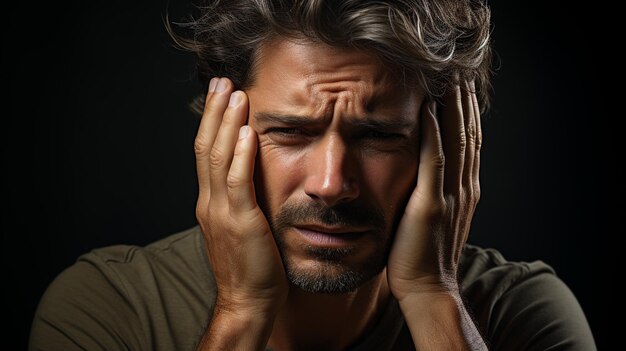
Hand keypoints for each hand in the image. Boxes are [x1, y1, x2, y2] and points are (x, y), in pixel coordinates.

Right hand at [195, 77, 287, 316]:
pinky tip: (246, 132)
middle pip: (206, 148)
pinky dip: (241, 155)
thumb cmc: (249, 265)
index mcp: (208, 202)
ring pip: (218, 158)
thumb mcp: (238, 225)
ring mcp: (221, 212)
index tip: (219, 96)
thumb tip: (250, 172)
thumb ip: (239, 199)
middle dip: (214, 112)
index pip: (205, 153)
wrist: (247, 300)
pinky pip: (238, 183)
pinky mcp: (240, 222)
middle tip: (222, 81)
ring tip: (235, 94)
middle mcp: (209, 202)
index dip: (211, 122)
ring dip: (227, 124)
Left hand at [387, 80, 480, 301]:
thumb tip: (425, 169)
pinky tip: (428, 108)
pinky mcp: (431, 204)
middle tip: (458, 69)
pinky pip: (434, 160)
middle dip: (464, 100)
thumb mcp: (434, 216)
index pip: (468, 140)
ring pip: (456, 140)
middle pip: (467, 133)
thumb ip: (435, 190)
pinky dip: (433, 131)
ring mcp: (449, 195)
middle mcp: (463, 186)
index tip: (459, 84)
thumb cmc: (422, 254)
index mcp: (464, 188)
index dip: (466, 111)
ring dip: (453, 106)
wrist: (427, 288)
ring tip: (449, 77)